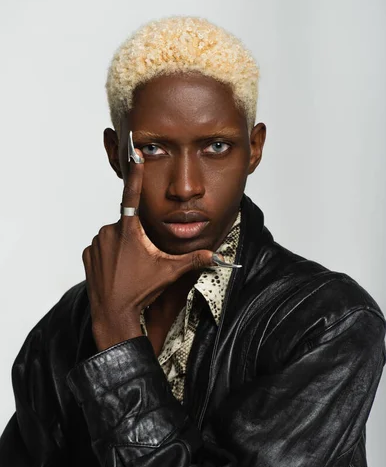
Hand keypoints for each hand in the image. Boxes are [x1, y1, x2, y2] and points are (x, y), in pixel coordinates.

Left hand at [82, 143, 216, 350]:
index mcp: (130, 230)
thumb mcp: (169, 272)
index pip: (133, 194)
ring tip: (130, 268)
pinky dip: (111, 255)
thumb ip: (192, 259)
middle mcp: (110, 232)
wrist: (114, 313)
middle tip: (142, 259)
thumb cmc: (141, 291)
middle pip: (129, 225)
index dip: (135, 172)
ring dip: (124, 246)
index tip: (134, 152)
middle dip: (138, 237)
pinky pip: (103, 247)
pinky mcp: (88, 254)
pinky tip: (118, 271)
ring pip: (116, 236)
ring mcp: (96, 243)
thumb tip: (215, 255)